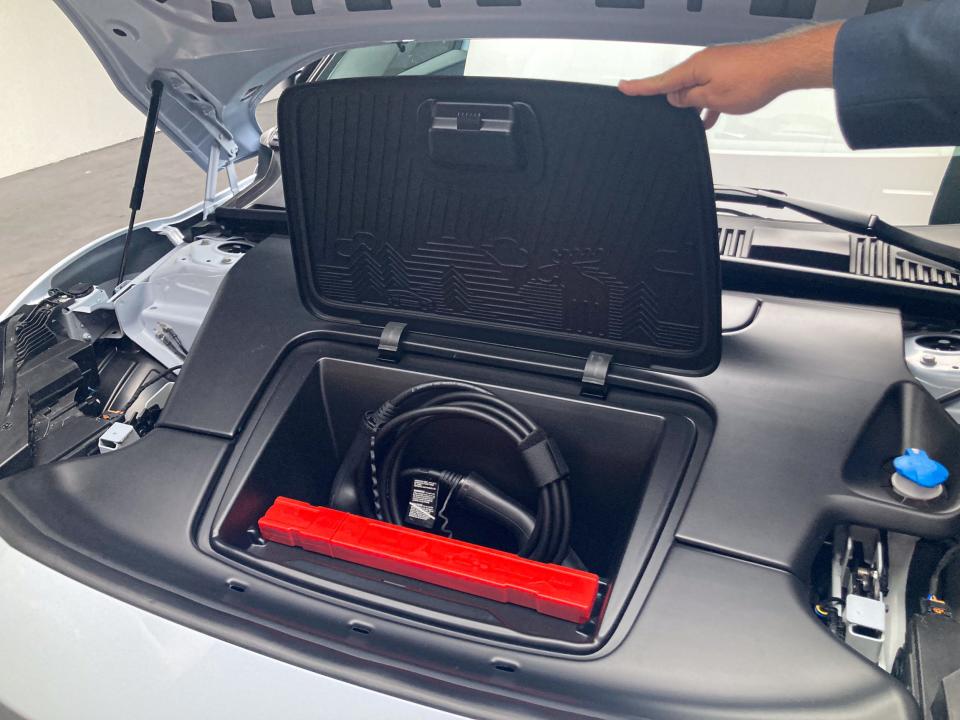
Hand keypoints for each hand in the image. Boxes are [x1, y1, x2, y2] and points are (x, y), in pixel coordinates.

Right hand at [619, 23, 840, 128]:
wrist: (784, 65)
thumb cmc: (754, 79)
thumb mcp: (713, 97)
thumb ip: (690, 99)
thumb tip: (677, 99)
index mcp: (694, 67)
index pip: (660, 81)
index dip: (640, 87)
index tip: (622, 87)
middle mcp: (703, 63)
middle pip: (677, 85)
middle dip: (673, 102)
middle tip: (669, 117)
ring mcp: (717, 65)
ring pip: (696, 88)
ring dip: (695, 105)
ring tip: (698, 121)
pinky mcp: (729, 70)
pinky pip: (711, 88)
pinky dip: (708, 102)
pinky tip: (710, 117)